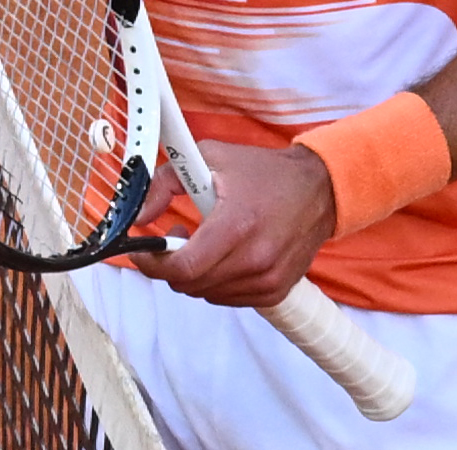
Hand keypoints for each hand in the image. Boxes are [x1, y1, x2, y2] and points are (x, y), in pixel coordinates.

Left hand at [131, 139, 334, 307]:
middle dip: (169, 264)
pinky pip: (228, 298)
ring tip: (201, 241)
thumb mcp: (208, 158)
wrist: (319, 189)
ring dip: (192, 273)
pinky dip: (215, 281)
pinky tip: (221, 255)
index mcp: (236, 225)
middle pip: (190, 284)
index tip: (141, 252)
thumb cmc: (263, 172)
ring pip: (206, 293)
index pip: (183, 267)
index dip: (152, 263)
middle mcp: (255, 259)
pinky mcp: (276, 291)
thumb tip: (137, 217)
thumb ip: (164, 183)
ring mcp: (268, 279)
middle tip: (173, 237)